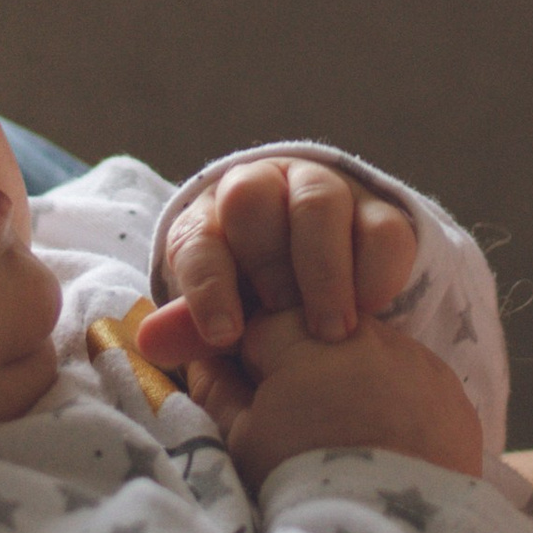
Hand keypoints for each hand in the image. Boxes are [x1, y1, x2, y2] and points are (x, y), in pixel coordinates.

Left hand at [142, 150, 418, 361]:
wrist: (322, 275)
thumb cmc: (255, 298)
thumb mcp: (224, 312)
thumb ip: (194, 330)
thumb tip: (150, 343)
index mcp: (213, 217)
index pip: (199, 240)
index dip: (208, 287)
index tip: (225, 336)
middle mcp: (264, 188)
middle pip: (253, 200)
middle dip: (266, 265)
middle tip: (282, 320)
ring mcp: (324, 193)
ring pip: (319, 204)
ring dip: (323, 270)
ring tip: (331, 330)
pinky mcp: (379, 213)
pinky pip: (381, 229)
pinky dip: (374, 273)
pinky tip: (369, 312)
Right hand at [195, 304, 482, 499]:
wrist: (391, 532)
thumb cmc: (301, 482)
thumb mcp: (244, 441)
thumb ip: (219, 391)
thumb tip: (204, 361)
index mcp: (305, 337)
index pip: (264, 325)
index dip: (252, 361)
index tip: (254, 398)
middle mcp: (367, 333)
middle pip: (323, 332)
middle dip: (308, 366)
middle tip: (302, 421)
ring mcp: (417, 360)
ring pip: (374, 355)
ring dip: (357, 380)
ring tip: (348, 436)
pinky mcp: (453, 393)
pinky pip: (417, 384)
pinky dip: (401, 404)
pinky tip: (390, 442)